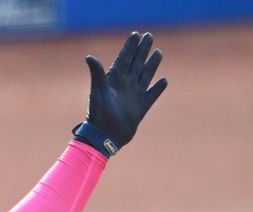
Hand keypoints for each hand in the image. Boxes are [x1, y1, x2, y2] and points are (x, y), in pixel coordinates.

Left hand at [80, 32, 167, 152]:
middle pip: (136, 63)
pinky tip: (164, 80)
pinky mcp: (140, 109)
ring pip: (145, 76)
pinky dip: (158, 88)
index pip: (124, 58)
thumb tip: (89, 57)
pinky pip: (151, 96)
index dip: (130, 46)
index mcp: (115, 80)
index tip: (136, 34)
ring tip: (158, 52)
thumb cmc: (98, 114)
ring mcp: (133, 96)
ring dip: (152, 64)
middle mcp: (125, 86)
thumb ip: (97, 73)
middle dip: (142, 50)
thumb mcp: (98, 91)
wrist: (104, 136)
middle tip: (149, 36)